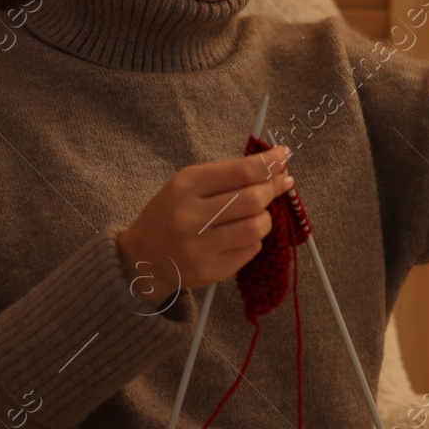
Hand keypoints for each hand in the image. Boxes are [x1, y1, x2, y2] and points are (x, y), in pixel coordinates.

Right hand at [116, 146, 295, 309]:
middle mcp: (190, 217)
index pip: (240, 171)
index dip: (269, 163)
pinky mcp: (210, 272)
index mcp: (185, 186)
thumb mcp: (189, 184)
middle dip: (273, 189)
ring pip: (256, 228)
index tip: (284, 156)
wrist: (144, 256)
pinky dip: (254, 239)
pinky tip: (243, 234)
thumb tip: (275, 168)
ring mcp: (199, 248)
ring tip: (259, 213)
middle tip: (281, 184)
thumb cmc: (172, 213)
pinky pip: (250, 251)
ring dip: (266, 218)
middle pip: (252, 199)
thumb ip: (228, 175)